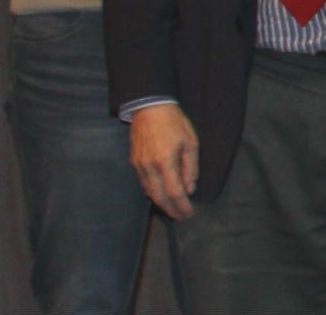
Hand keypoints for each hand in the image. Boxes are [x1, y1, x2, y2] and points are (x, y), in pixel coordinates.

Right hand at [127, 104, 198, 218]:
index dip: (181, 206)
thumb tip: (190, 188)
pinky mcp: (133, 162)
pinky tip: (161, 195)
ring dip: (161, 204)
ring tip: (172, 210)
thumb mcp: (191, 142)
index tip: (189, 214)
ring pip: (149, 192)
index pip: (174, 193)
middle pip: (159, 197)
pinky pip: (143, 183)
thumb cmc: (174, 123)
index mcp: (165, 162)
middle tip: (181, 217)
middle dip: (171, 210)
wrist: (149, 108)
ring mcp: (139, 165)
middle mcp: (149, 167)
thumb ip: (191, 168)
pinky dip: (153, 193)